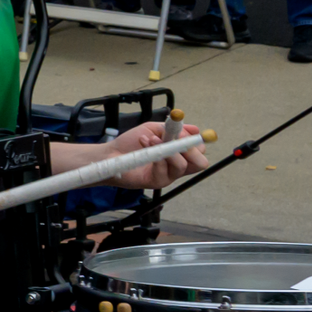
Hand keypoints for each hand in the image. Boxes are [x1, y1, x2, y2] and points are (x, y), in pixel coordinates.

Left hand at [93, 121, 211, 190]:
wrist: (111, 154)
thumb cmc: (131, 143)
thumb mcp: (153, 129)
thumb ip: (173, 129)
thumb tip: (194, 128)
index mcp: (180, 153)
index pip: (200, 150)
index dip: (195, 140)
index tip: (181, 131)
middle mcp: (177, 166)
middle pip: (200, 163)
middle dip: (190, 148)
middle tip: (174, 139)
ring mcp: (168, 176)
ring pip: (182, 165)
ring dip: (168, 148)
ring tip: (151, 139)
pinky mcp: (158, 182)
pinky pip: (166, 170)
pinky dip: (156, 154)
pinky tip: (145, 144)